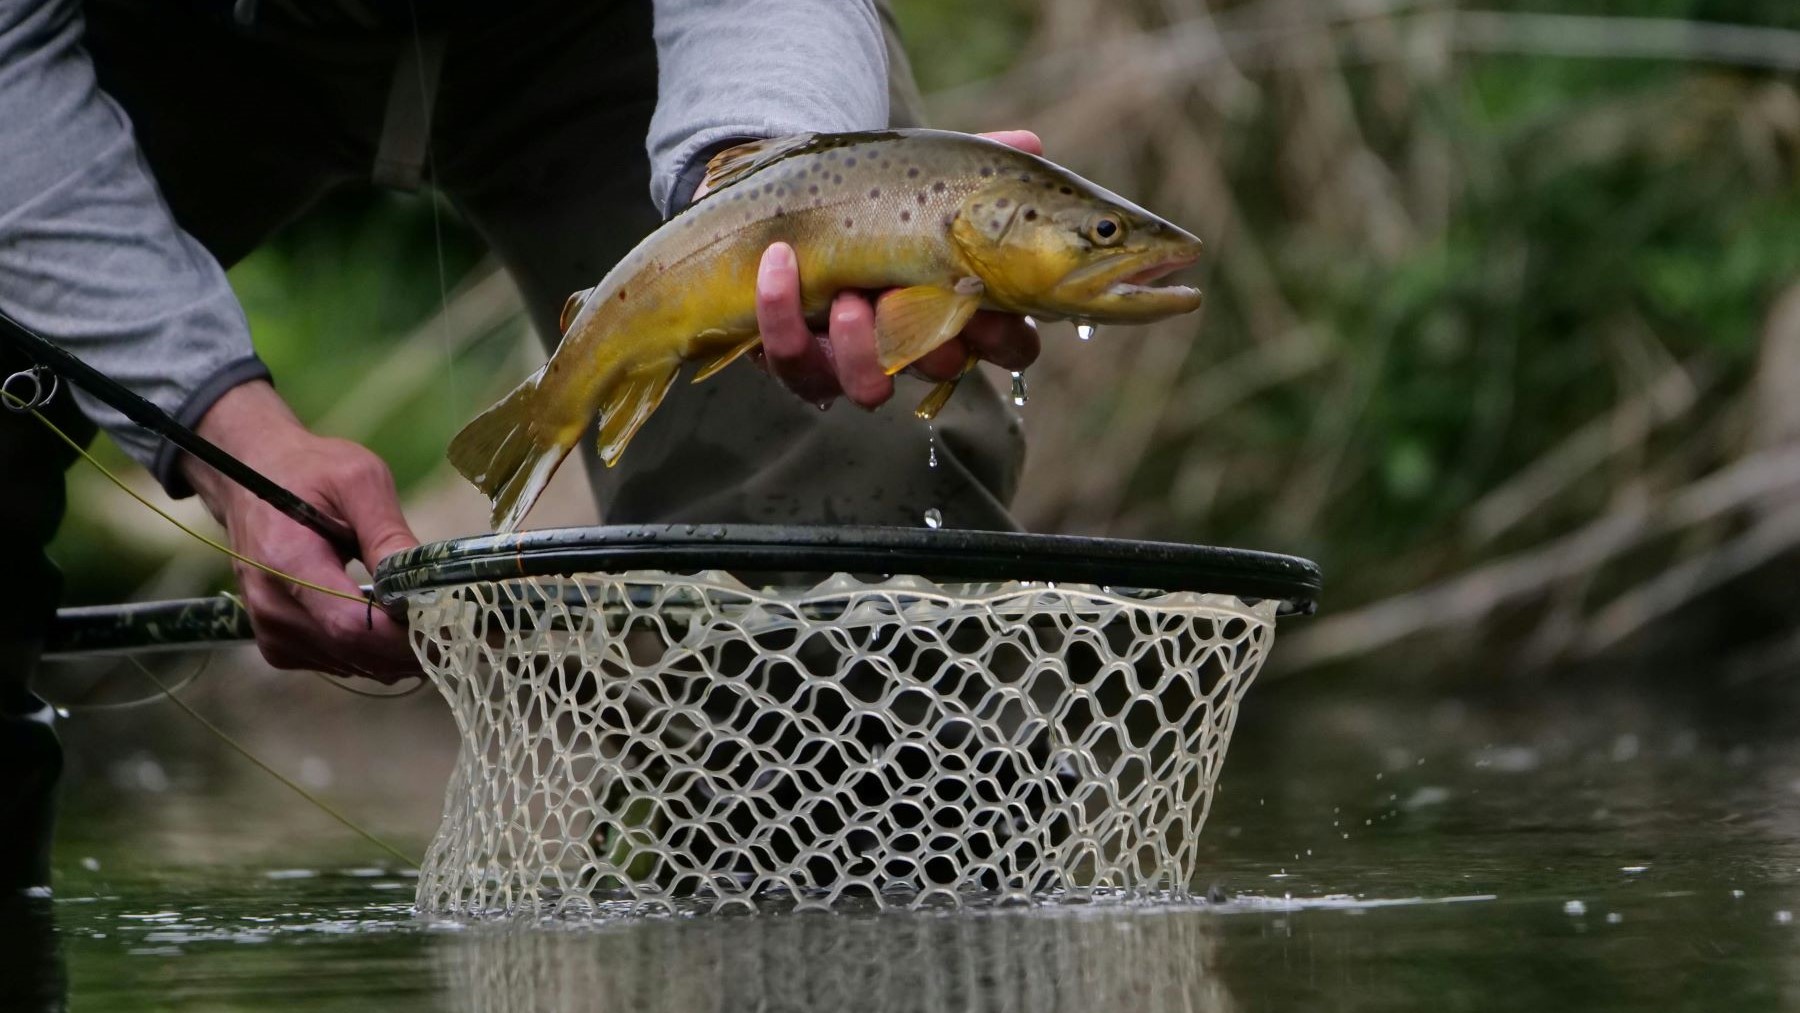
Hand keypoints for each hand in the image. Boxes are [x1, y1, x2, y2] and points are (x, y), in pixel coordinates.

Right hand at [182, 381, 421, 681]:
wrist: (248, 477)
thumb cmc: (309, 471)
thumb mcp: (357, 480)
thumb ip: (387, 533)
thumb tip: (423, 581)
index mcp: (286, 562)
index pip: (352, 625)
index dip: (405, 635)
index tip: (451, 625)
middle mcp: (272, 607)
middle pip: (355, 652)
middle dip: (411, 647)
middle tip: (459, 627)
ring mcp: (271, 631)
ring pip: (351, 664)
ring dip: (396, 654)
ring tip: (432, 623)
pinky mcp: (278, 643)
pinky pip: (338, 663)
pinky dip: (372, 654)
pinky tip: (393, 626)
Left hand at [748, 130, 1044, 408]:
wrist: (790, 195)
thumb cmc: (875, 194)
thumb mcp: (926, 173)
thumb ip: (977, 162)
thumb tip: (1028, 143)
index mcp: (959, 305)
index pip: (1010, 345)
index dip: (1005, 337)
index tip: (985, 302)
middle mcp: (913, 343)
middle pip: (941, 369)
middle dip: (929, 344)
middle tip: (908, 302)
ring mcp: (855, 359)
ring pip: (868, 387)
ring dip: (859, 344)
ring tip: (848, 296)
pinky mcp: (800, 361)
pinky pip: (794, 364)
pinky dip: (783, 312)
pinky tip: (780, 259)